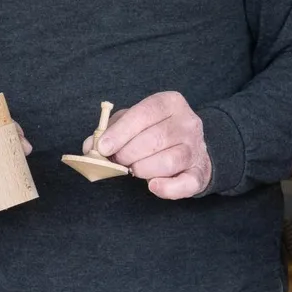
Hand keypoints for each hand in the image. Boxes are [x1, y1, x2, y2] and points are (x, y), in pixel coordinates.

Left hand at [92, 92, 210, 199]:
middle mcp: (188, 122)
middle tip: (117, 160)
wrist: (191, 148)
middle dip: (128, 153)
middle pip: (155, 138)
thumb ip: (111, 130)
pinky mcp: (200, 172)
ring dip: (143, 169)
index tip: (104, 147)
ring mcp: (196, 148)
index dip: (121, 131)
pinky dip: (168, 188)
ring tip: (134, 169)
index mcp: (170, 102)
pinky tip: (153, 186)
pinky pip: (186, 183)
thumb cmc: (156, 132)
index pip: (145, 113)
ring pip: (168, 161)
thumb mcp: (134, 122)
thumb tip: (91, 145)